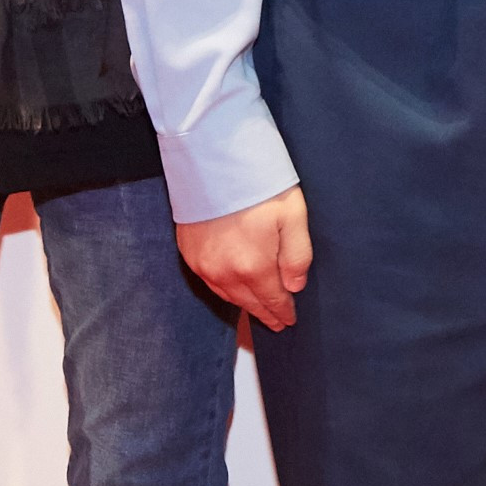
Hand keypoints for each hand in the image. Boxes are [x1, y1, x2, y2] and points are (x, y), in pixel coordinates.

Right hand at [179, 187, 311, 330]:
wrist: (213, 162)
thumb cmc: (259, 185)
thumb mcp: (293, 216)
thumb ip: (297, 256)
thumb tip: (295, 286)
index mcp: (253, 267)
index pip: (272, 299)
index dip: (282, 312)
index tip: (289, 321)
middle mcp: (224, 273)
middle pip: (248, 302)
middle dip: (264, 313)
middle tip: (276, 323)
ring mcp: (203, 265)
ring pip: (227, 295)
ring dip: (244, 304)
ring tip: (257, 310)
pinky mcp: (188, 253)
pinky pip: (210, 282)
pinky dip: (224, 290)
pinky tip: (232, 289)